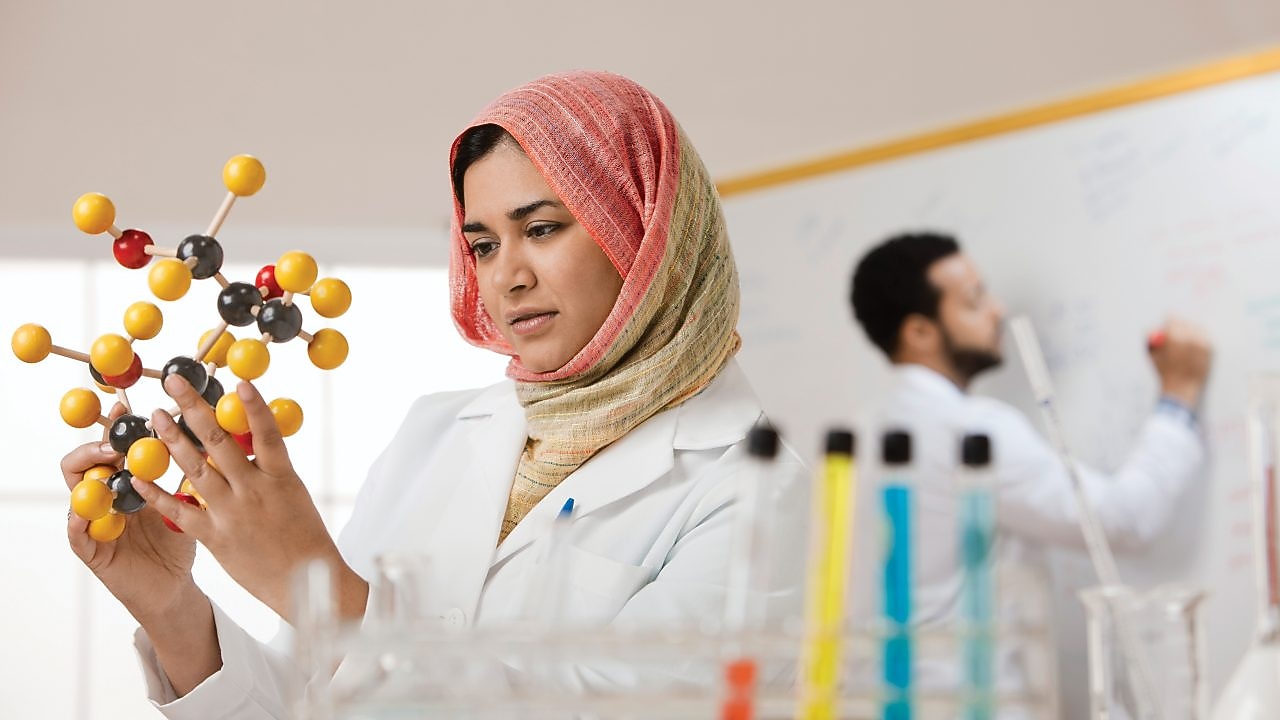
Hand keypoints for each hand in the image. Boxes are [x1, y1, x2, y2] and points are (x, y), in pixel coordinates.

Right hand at [63, 402, 199, 623]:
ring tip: (107, 463)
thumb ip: (190, 472)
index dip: (118, 427)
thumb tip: (214, 434)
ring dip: (89, 474)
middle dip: (99, 445)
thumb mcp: (188, 502)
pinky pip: (76, 532)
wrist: (176, 587)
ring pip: (76, 492)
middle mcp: (107, 498)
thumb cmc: (183, 541)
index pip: (116, 447)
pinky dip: (79, 519)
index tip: (128, 407)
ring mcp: (96, 522)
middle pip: (88, 461)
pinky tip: (86, 511)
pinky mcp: (92, 551)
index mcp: (129, 483)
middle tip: (118, 439)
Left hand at [131, 375, 367, 621]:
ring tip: (154, 416)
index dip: (252, 405)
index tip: (236, 380)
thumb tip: (244, 442)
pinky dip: (157, 493)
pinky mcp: (215, 537)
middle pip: (218, 441)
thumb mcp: (293, 494)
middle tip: (174, 382)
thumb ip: (268, 469)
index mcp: (281, 476)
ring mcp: (232, 513)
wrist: (306, 583)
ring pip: (194, 468)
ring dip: (171, 439)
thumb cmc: (305, 536)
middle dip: (192, 408)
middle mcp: (253, 490)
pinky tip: (139, 476)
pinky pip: (180, 511)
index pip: (265, 431)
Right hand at [1148, 317, 1211, 406]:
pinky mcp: (1211, 349)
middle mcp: (1190, 337)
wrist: (1182, 389)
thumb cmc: (1164, 372)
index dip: (1168, 323)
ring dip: (1190, 333)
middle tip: (1176, 333)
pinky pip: (1205, 338)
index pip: (1172, 319)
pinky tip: (1193, 352)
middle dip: (1179, 327)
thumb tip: (1155, 327)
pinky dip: (1199, 341)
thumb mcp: (1152, 354)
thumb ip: (1151, 338)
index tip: (1167, 325)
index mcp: (1174, 337)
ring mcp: (1202, 343)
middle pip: (1185, 322)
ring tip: (1184, 347)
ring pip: (1196, 328)